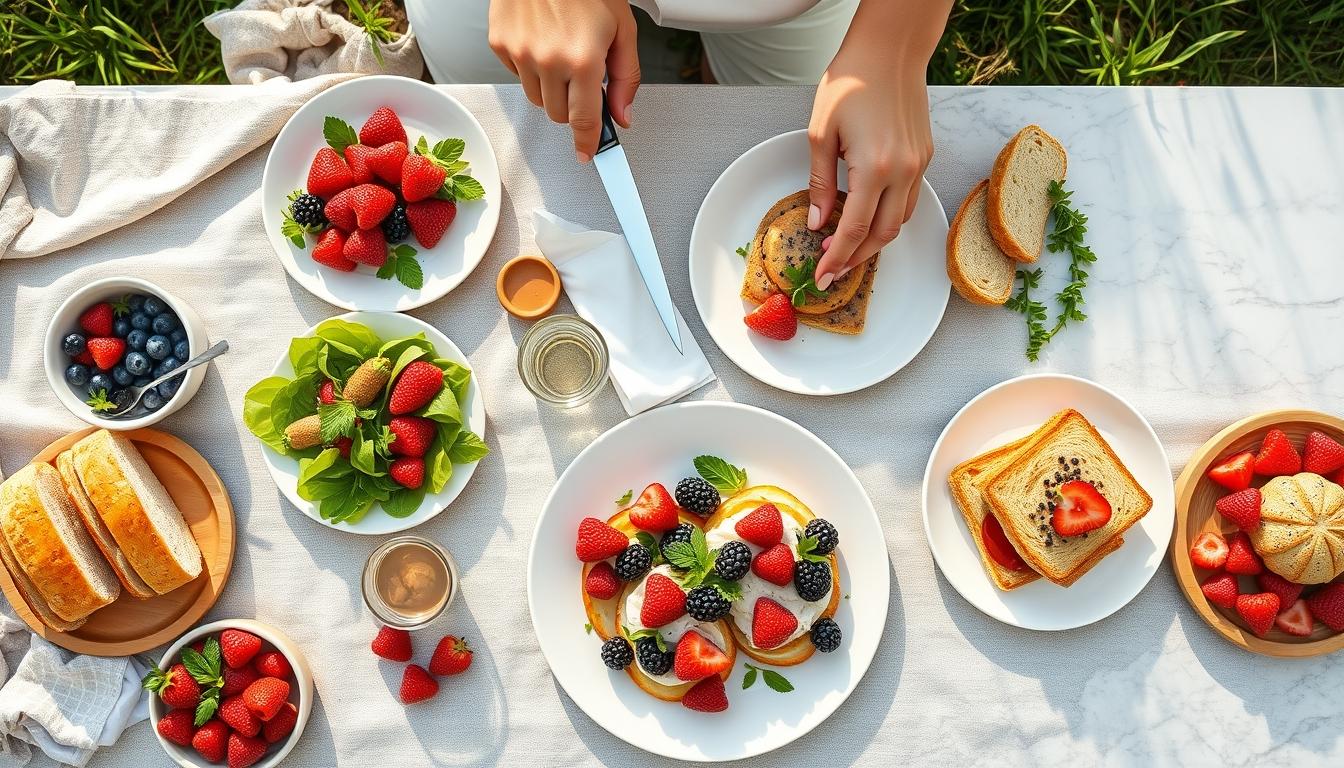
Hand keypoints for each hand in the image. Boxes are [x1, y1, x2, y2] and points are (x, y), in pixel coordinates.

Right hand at [488, 0, 640, 162]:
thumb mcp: (622, 27)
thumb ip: (626, 76)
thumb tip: (622, 115)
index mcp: (584, 58)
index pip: (584, 120)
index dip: (588, 143)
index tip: (587, 154)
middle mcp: (549, 59)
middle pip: (558, 115)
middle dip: (572, 106)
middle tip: (582, 79)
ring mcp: (520, 52)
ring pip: (537, 98)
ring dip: (551, 88)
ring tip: (561, 53)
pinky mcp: (499, 43)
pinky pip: (516, 74)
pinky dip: (530, 66)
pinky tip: (541, 40)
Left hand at [806, 3, 944, 287]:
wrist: (889, 50)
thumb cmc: (850, 82)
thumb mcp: (820, 133)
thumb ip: (819, 183)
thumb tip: (818, 222)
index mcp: (874, 168)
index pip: (854, 230)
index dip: (837, 258)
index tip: (822, 276)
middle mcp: (903, 171)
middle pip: (882, 235)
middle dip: (856, 258)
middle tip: (833, 270)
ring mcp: (918, 165)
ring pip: (900, 221)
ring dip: (875, 241)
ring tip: (848, 248)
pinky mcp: (924, 155)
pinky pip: (909, 199)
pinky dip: (889, 217)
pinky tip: (869, 218)